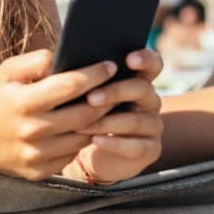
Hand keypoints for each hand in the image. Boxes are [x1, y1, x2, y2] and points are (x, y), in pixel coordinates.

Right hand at [0, 49, 119, 180]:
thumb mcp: (7, 72)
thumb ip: (36, 61)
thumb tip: (64, 56)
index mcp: (24, 102)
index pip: (71, 86)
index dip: (94, 74)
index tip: (110, 65)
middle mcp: (33, 131)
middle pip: (86, 114)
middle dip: (106, 98)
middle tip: (118, 86)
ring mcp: (37, 155)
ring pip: (83, 137)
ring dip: (98, 121)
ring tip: (108, 106)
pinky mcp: (40, 172)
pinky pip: (72, 154)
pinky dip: (81, 139)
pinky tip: (86, 127)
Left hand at [64, 48, 163, 184]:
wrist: (92, 154)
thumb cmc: (87, 115)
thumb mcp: (85, 94)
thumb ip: (83, 77)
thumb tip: (60, 62)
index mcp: (138, 80)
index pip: (152, 64)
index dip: (145, 59)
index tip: (129, 59)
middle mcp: (150, 101)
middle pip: (142, 89)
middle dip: (115, 92)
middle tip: (90, 98)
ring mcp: (153, 126)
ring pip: (136, 120)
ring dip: (106, 122)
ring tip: (81, 125)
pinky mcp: (151, 150)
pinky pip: (137, 146)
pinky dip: (114, 143)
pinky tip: (95, 140)